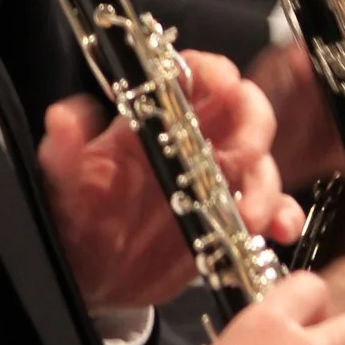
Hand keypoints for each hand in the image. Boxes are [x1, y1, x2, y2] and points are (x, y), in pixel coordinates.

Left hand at [43, 51, 299, 313]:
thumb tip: (64, 116)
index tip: (223, 84)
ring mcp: (216, 180)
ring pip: (262, 163)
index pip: (194, 75)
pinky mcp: (229, 218)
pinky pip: (270, 209)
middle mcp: (193, 141)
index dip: (214, 72)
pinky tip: (278, 230)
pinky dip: (283, 215)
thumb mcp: (62, 178)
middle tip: (242, 157)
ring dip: (265, 184)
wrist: (90, 272)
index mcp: (155, 117)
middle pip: (244, 111)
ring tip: (249, 216)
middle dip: (253, 127)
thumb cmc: (78, 212)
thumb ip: (62, 147)